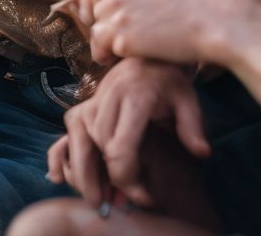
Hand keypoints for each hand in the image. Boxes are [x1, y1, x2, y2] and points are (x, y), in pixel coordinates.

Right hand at [47, 58, 209, 208]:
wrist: (149, 55)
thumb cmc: (169, 79)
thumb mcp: (187, 97)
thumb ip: (192, 125)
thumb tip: (202, 153)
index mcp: (134, 96)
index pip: (121, 148)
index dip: (128, 180)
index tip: (144, 198)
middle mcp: (108, 97)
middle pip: (98, 148)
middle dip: (106, 183)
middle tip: (118, 206)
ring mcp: (93, 100)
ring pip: (79, 142)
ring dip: (83, 175)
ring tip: (97, 200)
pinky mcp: (84, 105)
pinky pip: (67, 131)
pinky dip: (60, 154)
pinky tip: (58, 176)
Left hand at [66, 0, 242, 65]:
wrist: (218, 18)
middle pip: (87, 0)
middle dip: (93, 15)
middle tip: (109, 28)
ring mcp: (114, 8)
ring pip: (94, 27)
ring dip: (105, 37)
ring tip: (125, 45)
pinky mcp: (119, 37)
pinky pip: (100, 49)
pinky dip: (108, 56)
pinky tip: (124, 57)